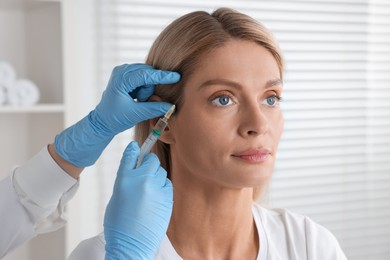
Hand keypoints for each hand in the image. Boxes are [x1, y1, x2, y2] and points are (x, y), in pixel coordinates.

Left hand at [54, 64, 179, 166]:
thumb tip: (171, 106)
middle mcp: (122, 71)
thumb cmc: (115, 118)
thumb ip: (154, 108)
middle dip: (150, 88)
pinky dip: (144, 90)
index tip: (177, 77)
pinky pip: (144, 80)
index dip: (162, 76)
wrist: (102, 122)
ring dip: (147, 90)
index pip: (146, 74)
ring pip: (147, 77)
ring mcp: (124, 73)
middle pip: (148, 74)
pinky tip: (137, 98)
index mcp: (121, 78)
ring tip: (137, 101)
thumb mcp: (136, 114)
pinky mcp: (127, 77)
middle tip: (142, 101)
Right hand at [104, 142, 172, 259]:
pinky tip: (156, 197)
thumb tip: (133, 169)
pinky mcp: (168, 198)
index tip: (136, 148)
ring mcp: (156, 189)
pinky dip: (163, 187)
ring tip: (148, 190)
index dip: (134, 150)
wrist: (131, 244)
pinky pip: (167, 184)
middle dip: (149, 164)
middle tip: (145, 171)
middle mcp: (141, 180)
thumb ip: (126, 179)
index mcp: (124, 179)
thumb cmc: (119, 224)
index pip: (131, 155)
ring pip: (161, 172)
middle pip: (152, 160)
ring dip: (156, 176)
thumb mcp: (117, 196)